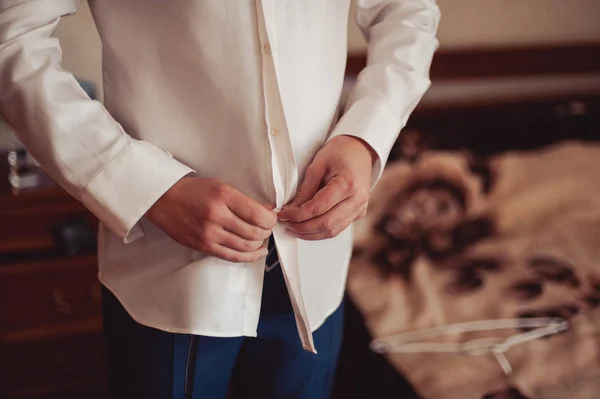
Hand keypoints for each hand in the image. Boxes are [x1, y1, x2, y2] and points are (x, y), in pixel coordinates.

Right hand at [146, 177, 276, 261]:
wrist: (164, 199)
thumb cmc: (193, 191)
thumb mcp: (221, 186)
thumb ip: (244, 200)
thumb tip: (267, 210)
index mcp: (223, 196)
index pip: (257, 215)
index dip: (270, 220)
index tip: (272, 218)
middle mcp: (217, 215)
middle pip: (254, 232)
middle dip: (266, 232)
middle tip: (267, 228)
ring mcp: (209, 233)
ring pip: (245, 246)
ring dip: (258, 244)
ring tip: (261, 239)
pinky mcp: (203, 246)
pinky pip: (232, 256)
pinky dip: (248, 256)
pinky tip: (256, 252)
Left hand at [278, 135, 375, 239]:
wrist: (360, 150)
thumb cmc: (340, 152)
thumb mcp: (317, 165)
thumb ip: (305, 190)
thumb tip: (290, 209)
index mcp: (347, 184)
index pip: (318, 208)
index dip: (297, 215)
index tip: (282, 214)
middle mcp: (357, 200)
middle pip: (326, 224)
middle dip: (302, 228)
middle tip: (285, 224)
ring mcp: (360, 208)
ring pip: (332, 231)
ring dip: (310, 233)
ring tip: (293, 228)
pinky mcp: (358, 213)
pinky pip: (338, 228)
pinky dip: (320, 231)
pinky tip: (307, 227)